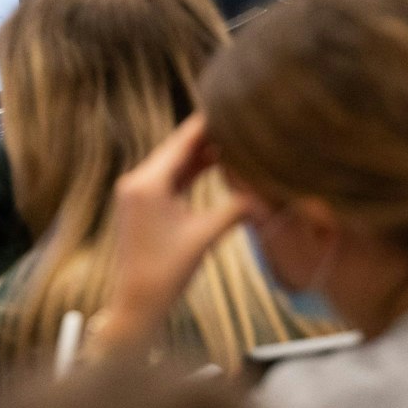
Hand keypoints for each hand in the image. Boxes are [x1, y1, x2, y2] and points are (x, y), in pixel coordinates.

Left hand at [89, 116, 249, 352]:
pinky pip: (169, 177)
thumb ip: (237, 209)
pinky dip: (191, 170)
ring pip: (174, 162)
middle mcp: (137, 180)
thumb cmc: (167, 272)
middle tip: (237, 118)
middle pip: (178, 148)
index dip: (207, 123)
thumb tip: (271, 193)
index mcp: (148, 182)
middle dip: (208, 135)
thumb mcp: (205, 236)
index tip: (230, 105)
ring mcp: (136, 191)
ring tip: (233, 137)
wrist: (136, 303)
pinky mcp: (141, 203)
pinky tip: (214, 162)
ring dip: (201, 153)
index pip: (182, 141)